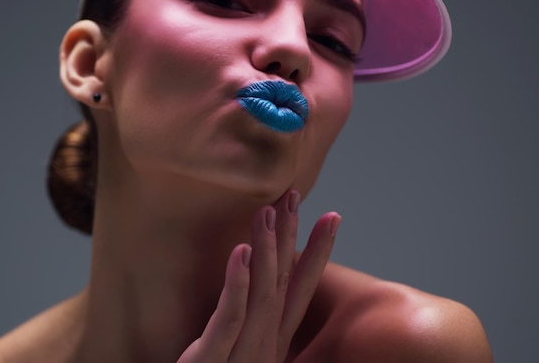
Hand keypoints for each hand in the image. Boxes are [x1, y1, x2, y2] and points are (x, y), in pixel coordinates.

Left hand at [177, 190, 340, 361]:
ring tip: (266, 211)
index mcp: (272, 342)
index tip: (331, 217)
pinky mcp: (211, 361)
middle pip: (284, 282)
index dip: (318, 253)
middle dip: (290, 236)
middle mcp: (265, 346)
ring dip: (268, 249)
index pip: (299, 291)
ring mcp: (244, 355)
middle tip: (293, 195)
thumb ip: (249, 326)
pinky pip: (230, 317)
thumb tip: (257, 292)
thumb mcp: (238, 352)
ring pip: (264, 294)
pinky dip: (238, 283)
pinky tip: (241, 250)